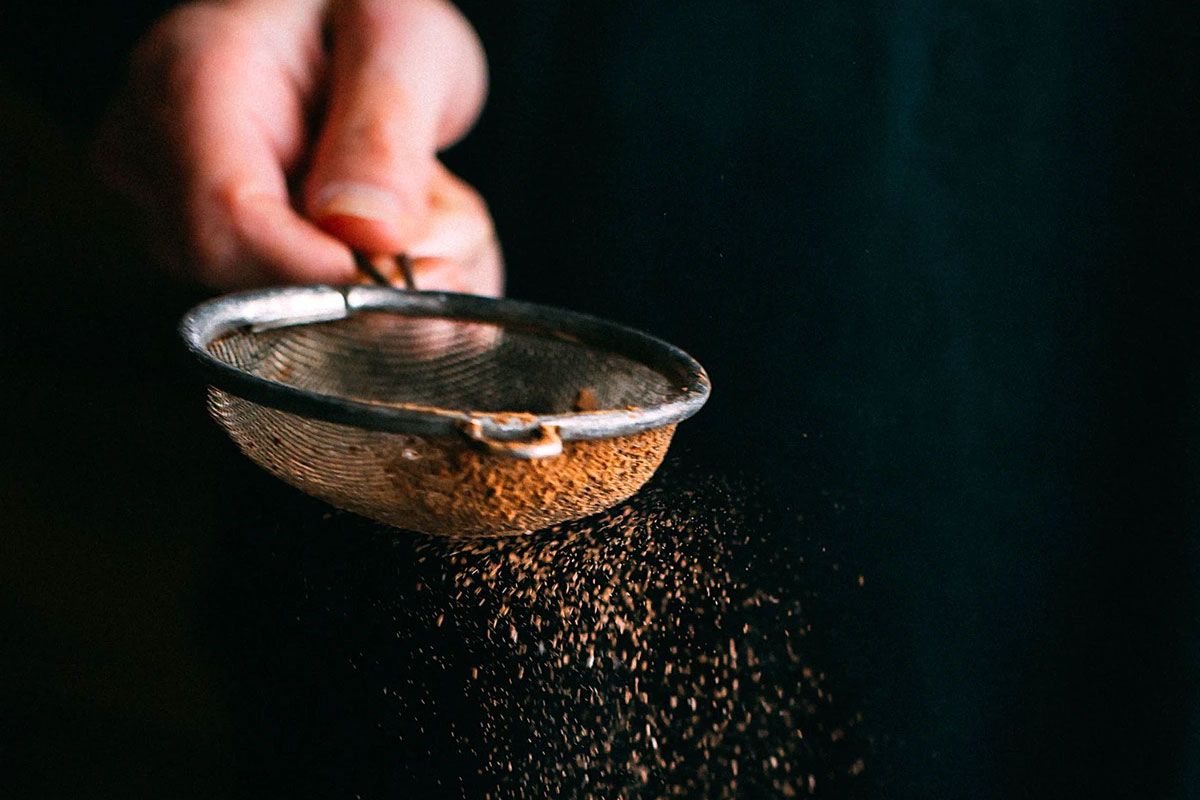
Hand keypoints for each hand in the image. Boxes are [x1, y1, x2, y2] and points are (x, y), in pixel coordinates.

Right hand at [95, 0, 501, 294]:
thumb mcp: (400, 40)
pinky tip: (400, 232)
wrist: (338, 29)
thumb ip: (386, 129)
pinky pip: (304, 319)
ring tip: (423, 201)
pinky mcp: (211, 259)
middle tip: (450, 215)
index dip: (325, 275)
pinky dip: (377, 292)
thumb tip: (365, 235)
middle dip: (375, 278)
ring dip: (387, 284)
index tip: (410, 275)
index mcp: (189, 85)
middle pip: (258, 285)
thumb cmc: (361, 15)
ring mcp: (172, 219)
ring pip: (289, 315)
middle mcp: (155, 163)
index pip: (228, 224)